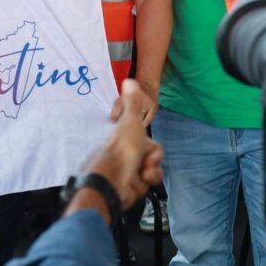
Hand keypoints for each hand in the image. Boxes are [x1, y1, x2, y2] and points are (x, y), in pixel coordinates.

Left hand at [86, 79, 163, 210]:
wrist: (112, 181)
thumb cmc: (121, 151)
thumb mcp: (130, 123)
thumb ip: (132, 103)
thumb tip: (129, 80)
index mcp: (128, 141)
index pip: (152, 146)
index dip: (154, 150)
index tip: (146, 151)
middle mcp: (129, 156)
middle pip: (153, 160)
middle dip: (153, 164)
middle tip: (144, 166)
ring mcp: (130, 172)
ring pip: (152, 174)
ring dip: (150, 175)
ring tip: (140, 176)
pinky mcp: (131, 186)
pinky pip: (146, 185)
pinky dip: (144, 185)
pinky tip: (136, 184)